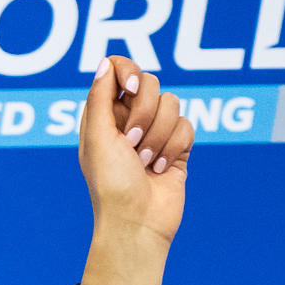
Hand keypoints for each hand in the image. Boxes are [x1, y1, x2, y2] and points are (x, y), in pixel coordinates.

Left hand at [76, 60, 189, 284]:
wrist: (136, 222)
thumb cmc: (110, 183)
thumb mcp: (98, 138)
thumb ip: (100, 98)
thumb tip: (106, 62)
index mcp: (101, 115)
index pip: (118, 69)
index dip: (128, 72)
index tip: (130, 90)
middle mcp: (126, 119)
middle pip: (150, 83)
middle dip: (144, 113)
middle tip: (130, 142)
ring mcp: (153, 131)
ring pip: (173, 104)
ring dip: (158, 136)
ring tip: (144, 163)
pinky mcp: (176, 145)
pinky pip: (187, 125)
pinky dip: (173, 148)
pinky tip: (160, 170)